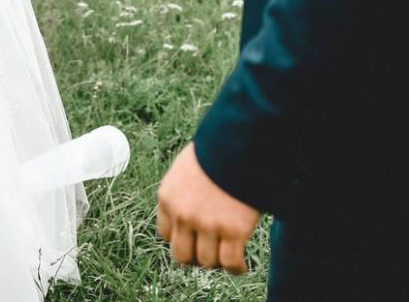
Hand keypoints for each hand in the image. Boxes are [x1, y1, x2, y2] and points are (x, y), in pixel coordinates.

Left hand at [156, 142, 259, 272]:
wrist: (241, 141)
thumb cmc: (218, 149)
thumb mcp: (187, 167)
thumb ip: (183, 190)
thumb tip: (191, 206)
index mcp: (168, 198)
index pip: (166, 234)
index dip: (181, 238)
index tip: (193, 238)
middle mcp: (184, 215)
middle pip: (183, 255)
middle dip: (196, 257)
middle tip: (210, 252)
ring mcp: (208, 224)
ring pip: (208, 261)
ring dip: (218, 262)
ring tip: (228, 255)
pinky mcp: (234, 230)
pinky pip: (231, 262)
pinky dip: (236, 268)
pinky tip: (241, 266)